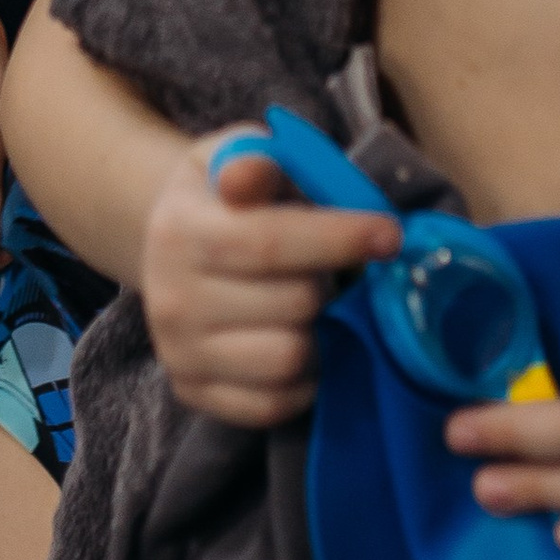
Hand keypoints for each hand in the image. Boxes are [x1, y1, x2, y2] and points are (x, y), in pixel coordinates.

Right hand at [139, 138, 396, 427]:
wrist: (169, 249)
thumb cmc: (223, 197)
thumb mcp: (233, 155)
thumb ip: (255, 158)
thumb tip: (250, 176)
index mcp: (182, 230)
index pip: (269, 242)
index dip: (339, 238)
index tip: (390, 234)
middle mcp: (170, 298)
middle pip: (292, 304)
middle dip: (333, 284)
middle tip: (342, 270)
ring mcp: (180, 353)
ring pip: (288, 359)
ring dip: (323, 333)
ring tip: (323, 308)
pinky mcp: (193, 394)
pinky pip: (272, 404)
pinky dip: (304, 380)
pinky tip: (306, 343)